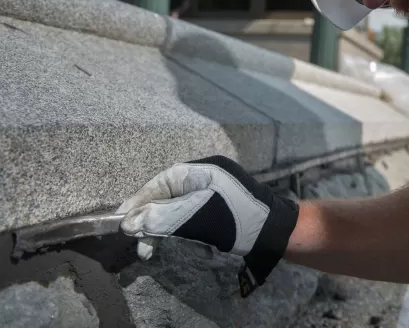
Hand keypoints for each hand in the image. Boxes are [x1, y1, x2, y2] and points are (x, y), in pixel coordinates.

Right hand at [117, 155, 298, 295]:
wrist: (276, 232)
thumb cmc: (240, 220)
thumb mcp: (198, 219)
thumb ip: (163, 218)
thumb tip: (129, 223)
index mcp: (203, 170)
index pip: (161, 182)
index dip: (139, 201)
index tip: (122, 220)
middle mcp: (206, 175)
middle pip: (167, 193)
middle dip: (148, 217)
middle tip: (135, 239)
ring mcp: (213, 189)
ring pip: (176, 205)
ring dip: (160, 225)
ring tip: (147, 249)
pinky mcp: (217, 205)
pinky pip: (188, 212)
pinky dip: (175, 226)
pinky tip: (166, 240)